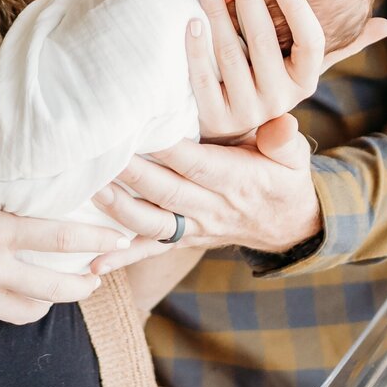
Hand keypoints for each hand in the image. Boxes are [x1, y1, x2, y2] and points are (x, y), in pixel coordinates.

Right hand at [0, 80, 128, 325]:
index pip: (56, 239)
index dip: (93, 239)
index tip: (120, 239)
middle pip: (54, 288)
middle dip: (84, 284)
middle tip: (103, 274)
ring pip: (29, 311)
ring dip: (50, 301)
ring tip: (63, 289)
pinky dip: (9, 309)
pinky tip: (11, 297)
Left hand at [92, 112, 321, 264]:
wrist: (288, 225)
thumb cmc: (283, 178)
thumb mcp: (293, 156)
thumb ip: (284, 140)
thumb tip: (284, 124)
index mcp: (237, 181)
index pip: (197, 164)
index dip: (168, 149)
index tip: (141, 129)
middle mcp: (213, 208)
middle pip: (168, 192)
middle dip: (133, 174)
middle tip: (103, 154)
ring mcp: (196, 228)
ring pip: (154, 223)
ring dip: (121, 210)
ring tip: (92, 190)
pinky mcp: (184, 241)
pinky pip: (151, 251)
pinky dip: (122, 257)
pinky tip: (93, 262)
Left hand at [189, 0, 386, 140]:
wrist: (236, 136)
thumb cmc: (273, 84)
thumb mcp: (306, 70)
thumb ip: (342, 46)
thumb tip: (386, 26)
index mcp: (305, 81)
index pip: (311, 42)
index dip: (297, 8)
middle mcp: (280, 99)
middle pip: (264, 41)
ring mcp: (246, 110)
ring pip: (230, 54)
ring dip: (216, 13)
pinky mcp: (214, 118)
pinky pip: (202, 78)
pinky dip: (195, 48)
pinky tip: (190, 19)